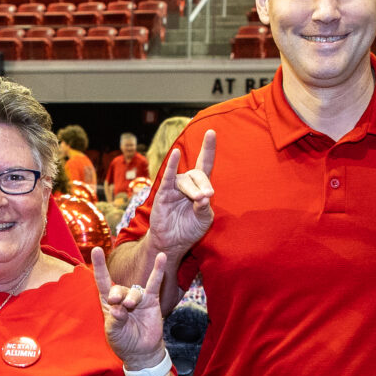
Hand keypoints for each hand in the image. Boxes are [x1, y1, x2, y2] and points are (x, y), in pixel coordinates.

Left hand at [96, 246, 169, 368]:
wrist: (141, 352)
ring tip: (131, 306)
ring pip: (134, 291)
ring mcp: (138, 298)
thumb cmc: (123, 341)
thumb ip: (115, 321)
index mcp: (109, 303)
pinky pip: (154, 284)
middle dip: (117, 294)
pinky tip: (161, 258)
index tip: (96, 249)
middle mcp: (122, 297)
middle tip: (118, 303)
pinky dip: (158, 271)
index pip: (102, 282)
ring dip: (132, 298)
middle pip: (118, 289)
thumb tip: (118, 309)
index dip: (99, 266)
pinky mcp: (152, 300)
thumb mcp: (114, 334)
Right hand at [143, 130, 216, 261]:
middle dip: (203, 184)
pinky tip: (175, 154)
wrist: (173, 243)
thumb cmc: (189, 229)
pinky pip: (168, 177)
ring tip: (198, 199)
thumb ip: (205, 208)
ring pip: (185, 180)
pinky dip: (171, 166)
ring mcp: (174, 188)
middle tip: (206, 197)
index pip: (205, 163)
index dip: (208, 149)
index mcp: (200, 187)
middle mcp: (187, 184)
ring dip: (193, 189)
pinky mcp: (163, 194)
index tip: (211, 132)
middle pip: (198, 174)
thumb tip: (204, 197)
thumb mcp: (204, 220)